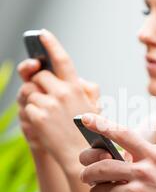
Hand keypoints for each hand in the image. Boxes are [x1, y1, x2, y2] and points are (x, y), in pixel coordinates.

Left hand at [18, 30, 99, 170]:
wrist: (82, 156)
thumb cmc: (90, 133)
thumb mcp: (93, 106)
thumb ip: (83, 88)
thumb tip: (75, 79)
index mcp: (77, 88)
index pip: (62, 59)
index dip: (51, 44)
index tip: (42, 35)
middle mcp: (63, 92)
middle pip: (39, 76)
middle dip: (39, 85)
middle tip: (46, 97)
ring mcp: (49, 104)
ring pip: (29, 91)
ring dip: (34, 100)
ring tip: (47, 114)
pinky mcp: (37, 117)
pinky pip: (27, 107)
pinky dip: (32, 115)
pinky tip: (44, 125)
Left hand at [79, 114, 155, 191]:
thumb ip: (151, 157)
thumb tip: (125, 153)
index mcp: (155, 157)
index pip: (123, 134)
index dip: (102, 125)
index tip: (85, 119)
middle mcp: (144, 172)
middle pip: (101, 166)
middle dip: (88, 172)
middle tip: (85, 176)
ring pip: (101, 191)